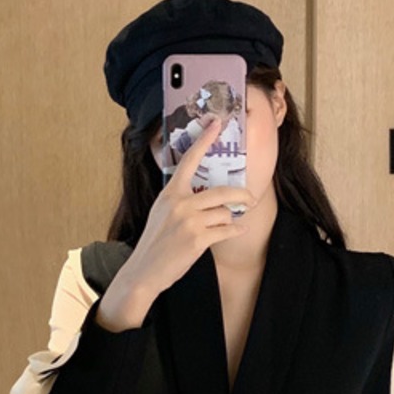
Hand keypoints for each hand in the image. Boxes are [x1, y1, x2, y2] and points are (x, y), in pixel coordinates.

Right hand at [103, 115, 256, 325]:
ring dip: (230, 219)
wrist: (144, 270)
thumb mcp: (162, 213)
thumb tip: (205, 195)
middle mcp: (180, 203)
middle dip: (241, 195)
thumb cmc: (155, 243)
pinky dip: (235, 231)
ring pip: (225, 213)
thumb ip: (179, 200)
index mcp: (171, 193)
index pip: (189, 160)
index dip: (204, 140)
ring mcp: (189, 221)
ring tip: (227, 225)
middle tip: (250, 198)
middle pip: (222, 192)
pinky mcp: (197, 239)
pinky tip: (236, 231)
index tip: (216, 123)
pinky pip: (227, 230)